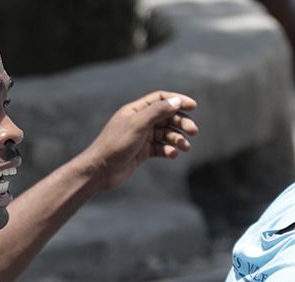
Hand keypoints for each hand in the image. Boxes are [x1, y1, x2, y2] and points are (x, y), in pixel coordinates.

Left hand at [74, 91, 199, 192]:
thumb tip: (177, 101)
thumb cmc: (116, 145)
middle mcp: (139, 122)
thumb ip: (157, 111)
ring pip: (165, 134)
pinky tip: (172, 154)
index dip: (177, 100)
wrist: (101, 170)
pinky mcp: (142, 152)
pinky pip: (160, 148)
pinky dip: (168, 150)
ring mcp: (141, 137)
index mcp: (136, 110)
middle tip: (193, 131)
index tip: (193, 107)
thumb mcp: (138, 124)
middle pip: (166, 117)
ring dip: (177, 138)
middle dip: (181, 122)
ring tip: (185, 147)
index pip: (161, 99)